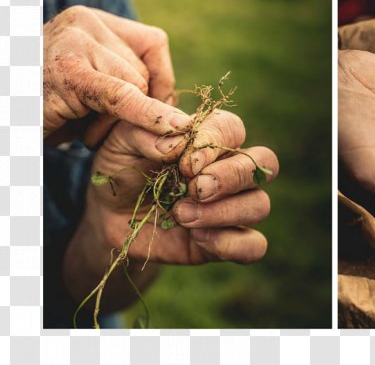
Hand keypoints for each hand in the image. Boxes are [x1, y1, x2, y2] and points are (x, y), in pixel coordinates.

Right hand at [43, 5, 191, 145]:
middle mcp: (82, 22)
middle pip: (144, 70)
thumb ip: (127, 82)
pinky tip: (169, 127)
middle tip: (93, 124)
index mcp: (90, 21)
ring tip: (79, 125)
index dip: (163, 79)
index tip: (160, 109)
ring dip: (116, 120)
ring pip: (136, 86)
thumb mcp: (90, 86)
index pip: (152, 43)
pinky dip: (146, 113)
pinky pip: (123, 95)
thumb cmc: (42, 108)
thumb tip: (175, 106)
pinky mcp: (69, 72)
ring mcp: (73, 41)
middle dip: (133, 106)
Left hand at [63, 109, 277, 308]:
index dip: (215, 143)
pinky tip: (198, 238)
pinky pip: (253, 245)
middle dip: (231, 176)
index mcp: (210, 138)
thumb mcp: (120, 142)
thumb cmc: (122, 168)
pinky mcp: (226, 241)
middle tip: (196, 188)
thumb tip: (178, 141)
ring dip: (224, 212)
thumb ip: (145, 133)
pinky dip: (231, 243)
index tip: (184, 162)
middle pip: (264, 164)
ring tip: (182, 215)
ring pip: (260, 205)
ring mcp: (232, 206)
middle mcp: (230, 170)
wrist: (110, 214)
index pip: (233, 129)